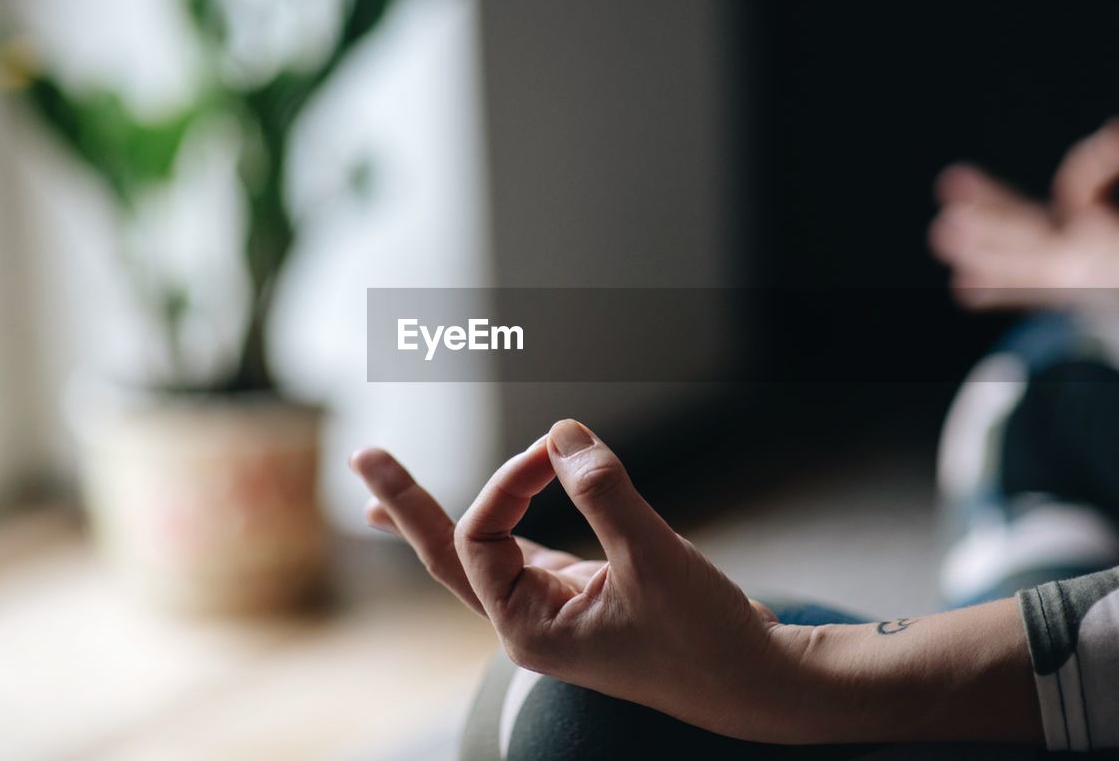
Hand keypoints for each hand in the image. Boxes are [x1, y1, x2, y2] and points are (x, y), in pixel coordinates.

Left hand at [352, 420, 1042, 744]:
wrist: (756, 684)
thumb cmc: (706, 638)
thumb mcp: (654, 560)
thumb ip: (604, 492)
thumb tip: (561, 434)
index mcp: (528, 629)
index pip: (483, 537)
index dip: (510, 483)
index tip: (559, 451)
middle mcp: (529, 621)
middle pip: (448, 557)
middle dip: (408, 505)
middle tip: (361, 458)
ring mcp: (554, 608)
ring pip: (481, 554)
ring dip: (435, 518)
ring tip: (383, 492)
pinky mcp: (584, 592)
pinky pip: (524, 549)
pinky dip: (503, 520)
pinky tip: (492, 506)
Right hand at [929, 120, 1118, 316]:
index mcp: (1096, 230)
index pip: (1073, 190)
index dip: (1092, 164)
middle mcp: (1075, 255)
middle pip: (1020, 226)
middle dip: (988, 207)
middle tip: (950, 183)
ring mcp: (1072, 276)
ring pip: (1019, 255)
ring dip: (983, 244)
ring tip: (944, 233)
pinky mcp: (1081, 293)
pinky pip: (1033, 286)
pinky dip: (999, 285)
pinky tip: (962, 286)